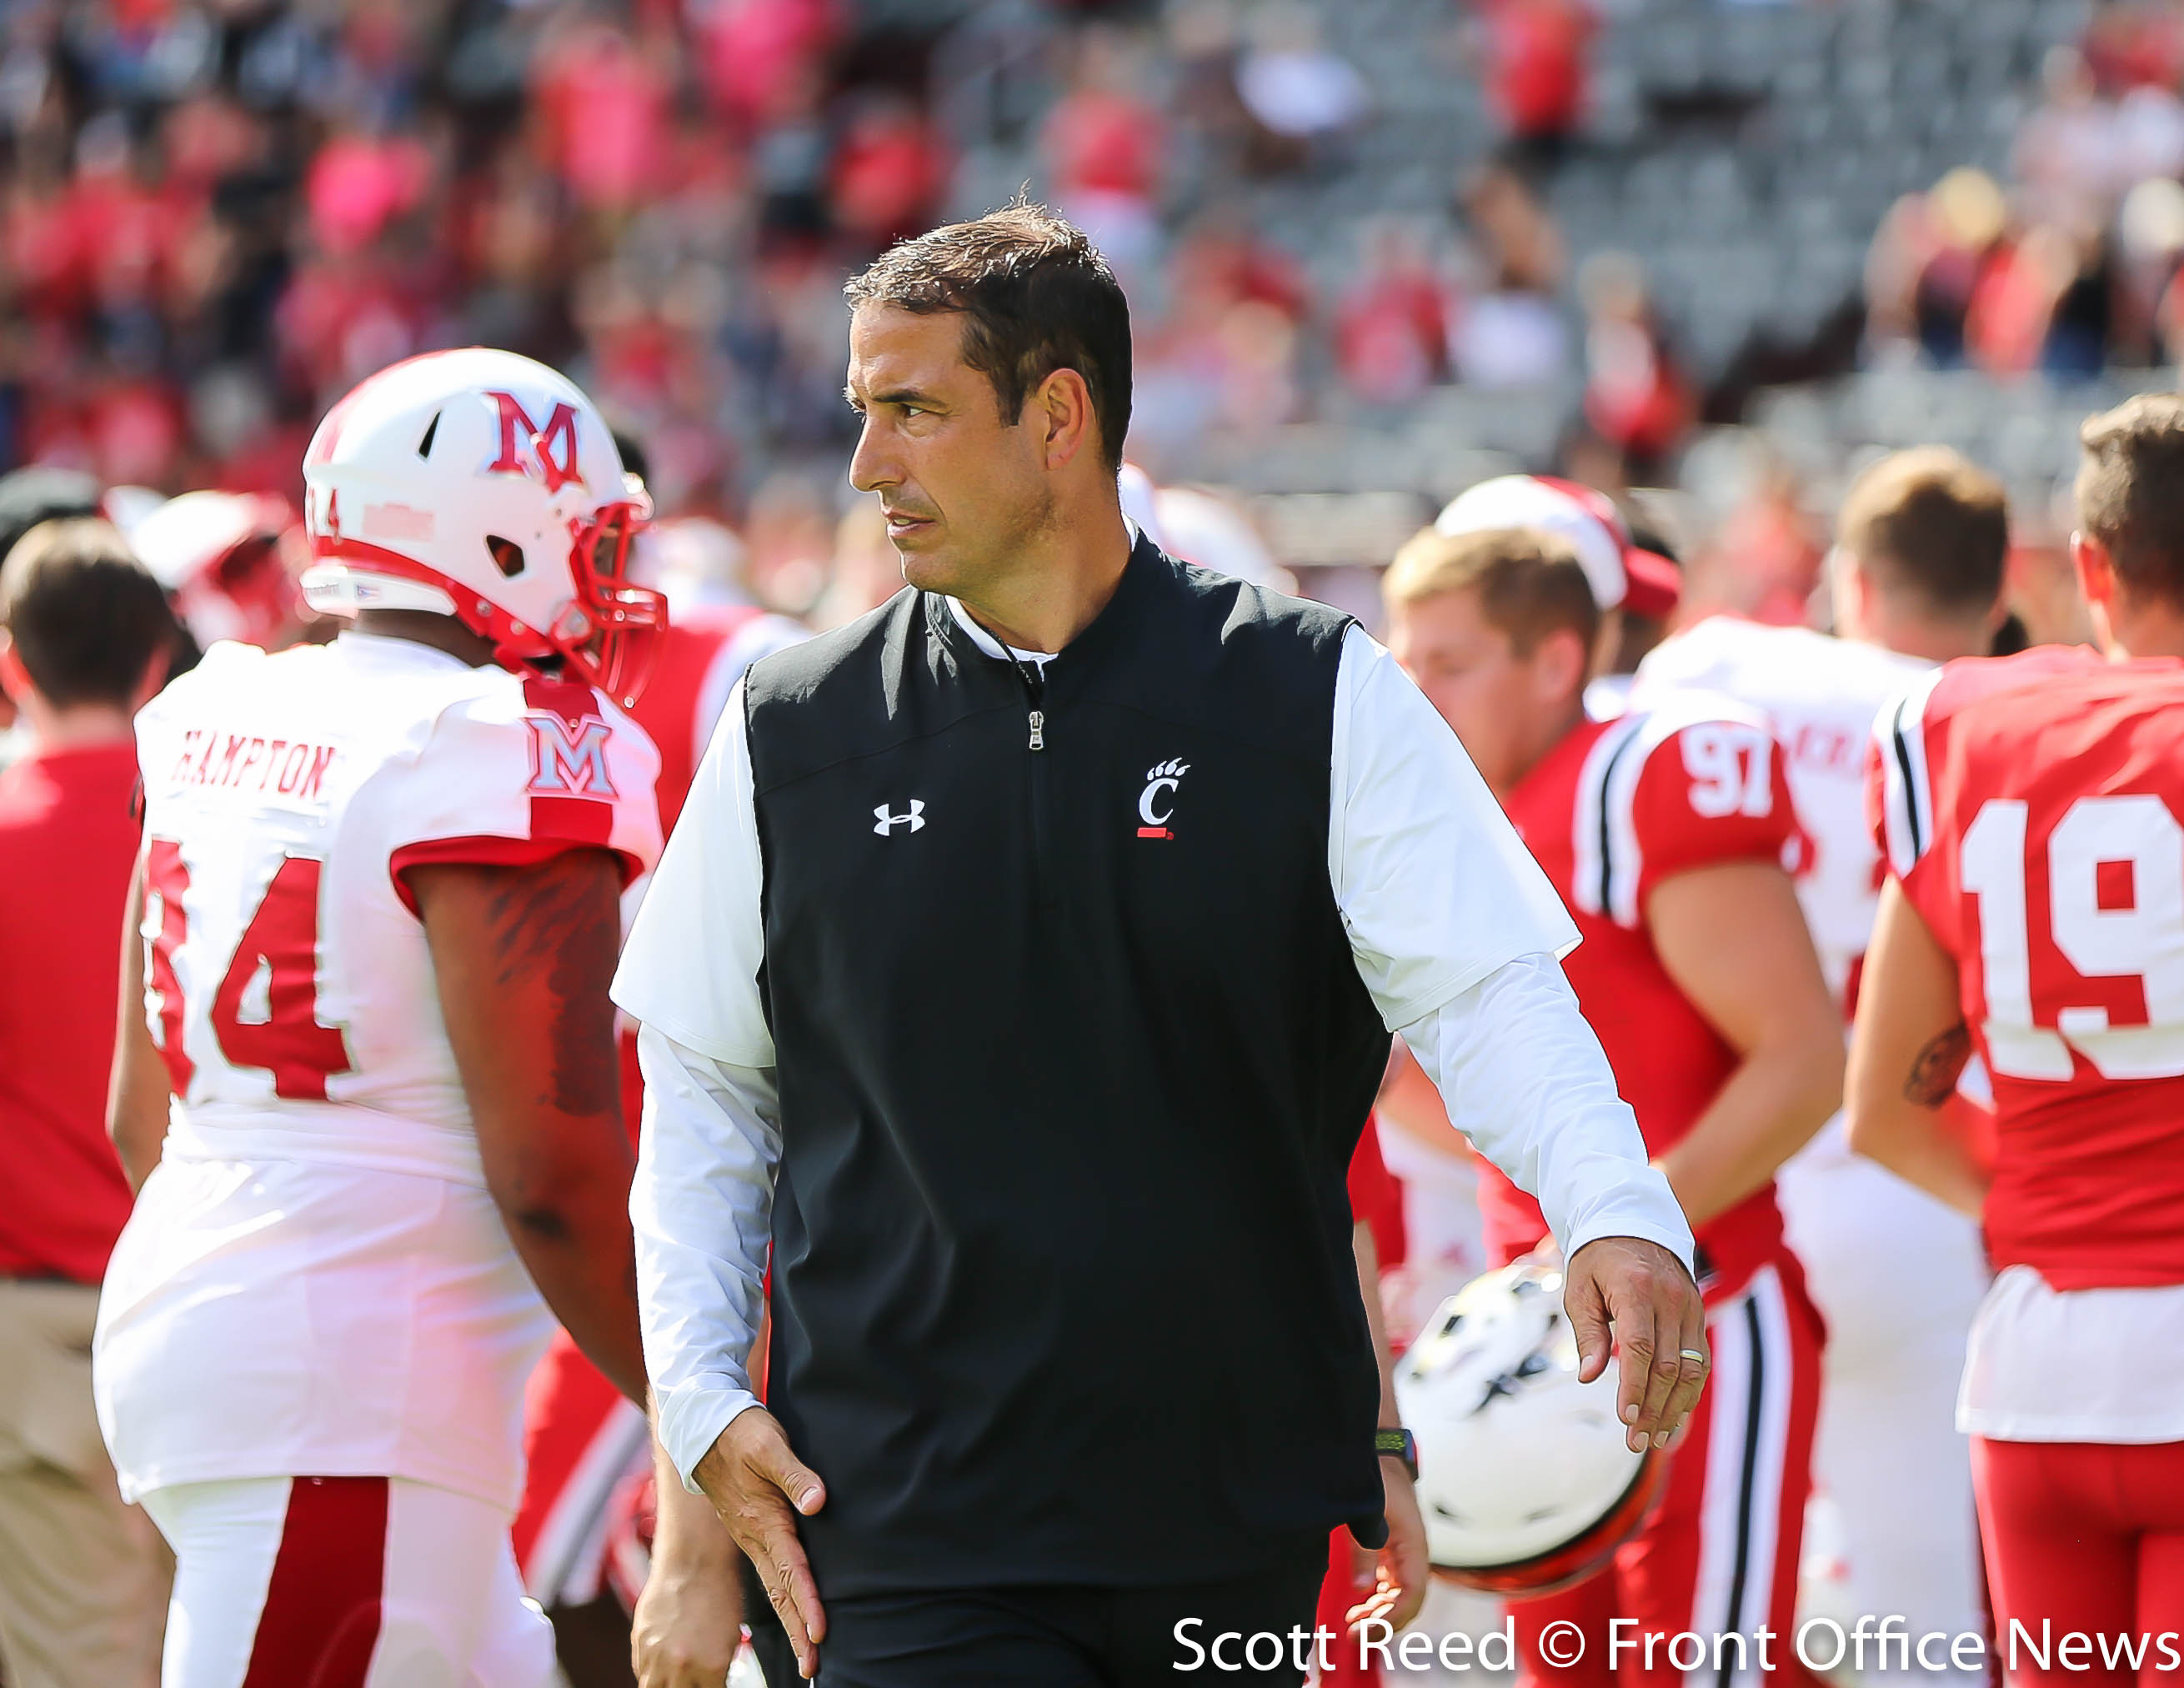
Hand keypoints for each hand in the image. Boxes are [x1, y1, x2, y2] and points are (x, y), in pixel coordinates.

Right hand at [632, 1551, 742, 1686]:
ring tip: (675, 1678)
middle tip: (694, 1680)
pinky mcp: (638, 1643)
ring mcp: (656, 1656)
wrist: (693, 1560)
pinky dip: (651, 1672)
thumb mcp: (730, 1638)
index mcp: (712, 1667)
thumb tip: (712, 1683)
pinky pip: (641, 1672)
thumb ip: (718, 1670)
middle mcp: (682, 1667)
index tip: (713, 1683)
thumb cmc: (719, 1592)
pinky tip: (663, 1664)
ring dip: (665, 1686)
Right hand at [692, 1410, 827, 1678]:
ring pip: (775, 1588)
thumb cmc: (741, 1432)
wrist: (703, 1426)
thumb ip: (795, 1474)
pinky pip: (769, 1574)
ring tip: (807, 1654)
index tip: (821, 1634)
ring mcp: (751, 1537)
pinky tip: (791, 1611)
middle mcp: (756, 1537)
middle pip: (782, 1593)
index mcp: (764, 1520)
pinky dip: (783, 1599)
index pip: (792, 1570)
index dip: (808, 1603)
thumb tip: (819, 1503)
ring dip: (792, 1621)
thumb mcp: (769, 1445)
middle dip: (798, 1631)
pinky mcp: (751, 1531)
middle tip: (813, 1669)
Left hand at [1346, 1457, 1428, 1634]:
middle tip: (1353, 1635)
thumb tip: (1361, 1588)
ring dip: (1381, 1613)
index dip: (1392, 1617)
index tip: (1365, 1630)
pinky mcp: (1393, 1549)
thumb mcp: (1368, 1509)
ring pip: (1400, 1595)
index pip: (1413, 1593)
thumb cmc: (1374, 1475)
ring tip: (1352, 1625)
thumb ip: (1365, 1546)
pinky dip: (1378, 1600)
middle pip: (1408, 1600)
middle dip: (1385, 1622)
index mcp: (1413, 1543)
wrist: (1379, 1450)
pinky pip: (1391, 1584)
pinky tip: (1359, 1607)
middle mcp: (1414, 1552)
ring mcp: (1404, 1552)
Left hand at [1563, 1237, 1707, 1453]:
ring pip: (1691, 1369)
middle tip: (1636, 1442)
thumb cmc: (1597, 1261)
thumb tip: (1589, 1378)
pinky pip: (1699, 1362)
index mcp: (1635, 1288)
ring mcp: (1690, 1307)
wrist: (1634, 1224)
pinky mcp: (1698, 1315)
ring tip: (1656, 1440)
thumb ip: (1587, 1333)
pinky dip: (1689, 1393)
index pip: (1640, 1347)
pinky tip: (1674, 1419)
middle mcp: (1670, 1299)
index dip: (1634, 1386)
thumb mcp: (1579, 1289)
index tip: (1626, 1418)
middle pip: (1668, 1365)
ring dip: (1675, 1409)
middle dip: (1653, 1408)